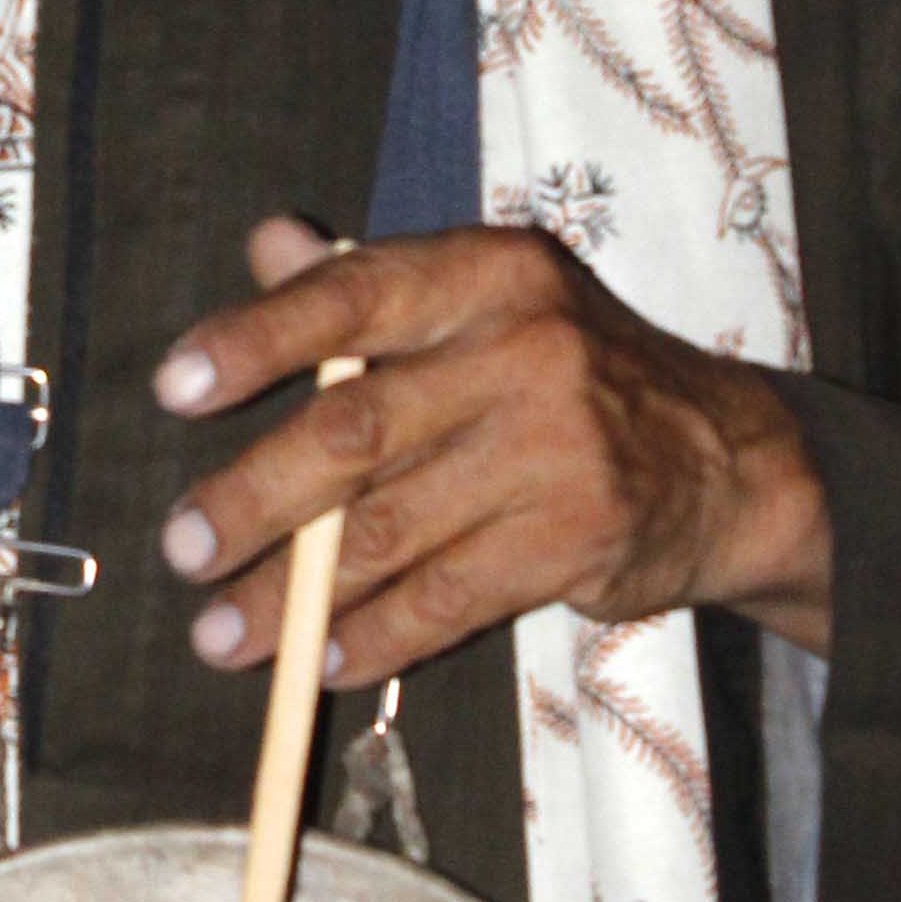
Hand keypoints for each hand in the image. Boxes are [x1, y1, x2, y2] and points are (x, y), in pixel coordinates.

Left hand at [150, 214, 829, 688]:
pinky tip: (324, 659)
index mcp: (485, 273)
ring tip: (220, 635)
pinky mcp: (577, 538)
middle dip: (252, 497)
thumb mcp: (483, 304)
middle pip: (354, 429)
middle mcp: (523, 348)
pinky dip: (375, 638)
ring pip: (387, 532)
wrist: (726, 459)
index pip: (351, 296)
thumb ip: (368, 284)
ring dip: (290, 596)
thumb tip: (266, 242)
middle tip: (182, 546)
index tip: (175, 389)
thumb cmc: (569, 373)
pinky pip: (446, 598)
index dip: (255, 340)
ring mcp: (555, 447)